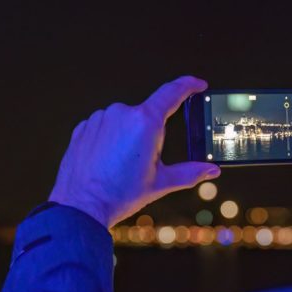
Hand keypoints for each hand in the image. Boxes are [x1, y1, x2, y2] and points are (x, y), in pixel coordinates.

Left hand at [49, 76, 220, 227]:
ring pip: (124, 122)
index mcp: (145, 122)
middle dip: (150, 134)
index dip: (188, 85)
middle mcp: (121, 113)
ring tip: (122, 166)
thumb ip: (190, 172)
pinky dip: (110, 140)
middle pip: (146, 115)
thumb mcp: (161, 183)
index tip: (197, 84)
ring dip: (128, 137)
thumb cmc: (118, 195)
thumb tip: (211, 171)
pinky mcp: (84, 127)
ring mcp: (100, 118)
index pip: (172, 93)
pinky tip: (107, 162)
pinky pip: (104, 127)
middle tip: (145, 162)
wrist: (80, 207)